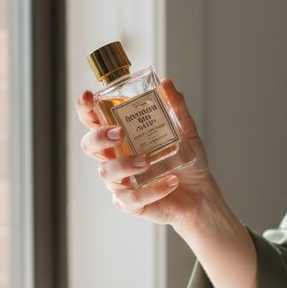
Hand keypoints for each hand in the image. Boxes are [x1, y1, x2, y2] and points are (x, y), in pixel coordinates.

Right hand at [75, 78, 220, 226]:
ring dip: (125, 164)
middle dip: (99, 137)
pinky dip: (153, 189)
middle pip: (90, 145)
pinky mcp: (130, 203)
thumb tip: (166, 84)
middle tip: (120, 133)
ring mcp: (120, 181)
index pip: (94, 120)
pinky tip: (171, 181)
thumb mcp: (185, 131)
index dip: (85, 108)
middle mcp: (115, 157)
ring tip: (149, 160)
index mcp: (122, 136)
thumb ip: (176, 108)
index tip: (88, 96)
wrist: (200, 194)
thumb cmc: (186, 161)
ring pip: (106, 172)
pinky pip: (132, 197)